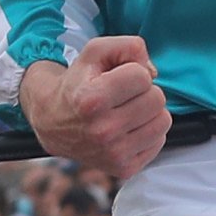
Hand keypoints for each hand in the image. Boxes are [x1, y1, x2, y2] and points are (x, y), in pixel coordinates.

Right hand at [24, 35, 170, 183]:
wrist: (52, 122)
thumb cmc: (79, 83)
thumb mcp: (95, 52)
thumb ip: (129, 46)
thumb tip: (153, 72)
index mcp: (92, 100)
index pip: (142, 76)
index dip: (132, 71)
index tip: (115, 78)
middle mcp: (102, 131)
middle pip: (157, 99)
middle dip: (143, 92)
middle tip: (121, 96)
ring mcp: (114, 154)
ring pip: (163, 121)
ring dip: (149, 112)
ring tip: (126, 111)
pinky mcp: (124, 168)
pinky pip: (159, 141)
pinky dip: (147, 132)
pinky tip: (126, 129)